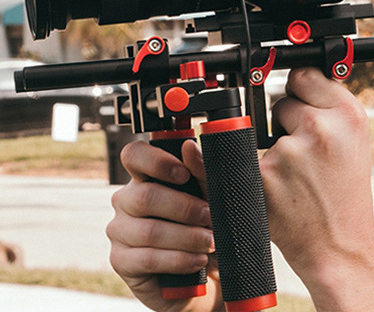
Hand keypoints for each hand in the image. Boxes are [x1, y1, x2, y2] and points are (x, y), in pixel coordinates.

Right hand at [106, 140, 221, 311]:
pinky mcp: (120, 260)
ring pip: (149, 230)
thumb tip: (189, 146)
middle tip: (210, 217)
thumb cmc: (206, 223)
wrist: (208, 270)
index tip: (183, 174)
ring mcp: (120, 230)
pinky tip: (196, 260)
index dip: (155, 161)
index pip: (134, 155)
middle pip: (145, 196)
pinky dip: (178, 259)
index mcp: (146, 175)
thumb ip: (201, 170)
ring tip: (209, 242)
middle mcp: (127, 199)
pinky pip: (147, 258)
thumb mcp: (211, 194)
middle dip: (184, 208)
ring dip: (187, 237)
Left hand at [262, 68, 373, 310]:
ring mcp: (290, 151)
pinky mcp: (263, 176)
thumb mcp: (354, 142)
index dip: (300, 91)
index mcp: (348, 114)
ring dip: (271, 150)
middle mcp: (321, 127)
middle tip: (305, 155)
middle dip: (286, 124)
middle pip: (283, 101)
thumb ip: (329, 107)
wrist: (340, 248)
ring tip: (295, 178)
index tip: (300, 103)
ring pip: (262, 131)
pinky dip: (248, 171)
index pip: (305, 75)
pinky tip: (272, 189)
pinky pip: (238, 157)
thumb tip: (295, 78)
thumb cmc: (346, 197)